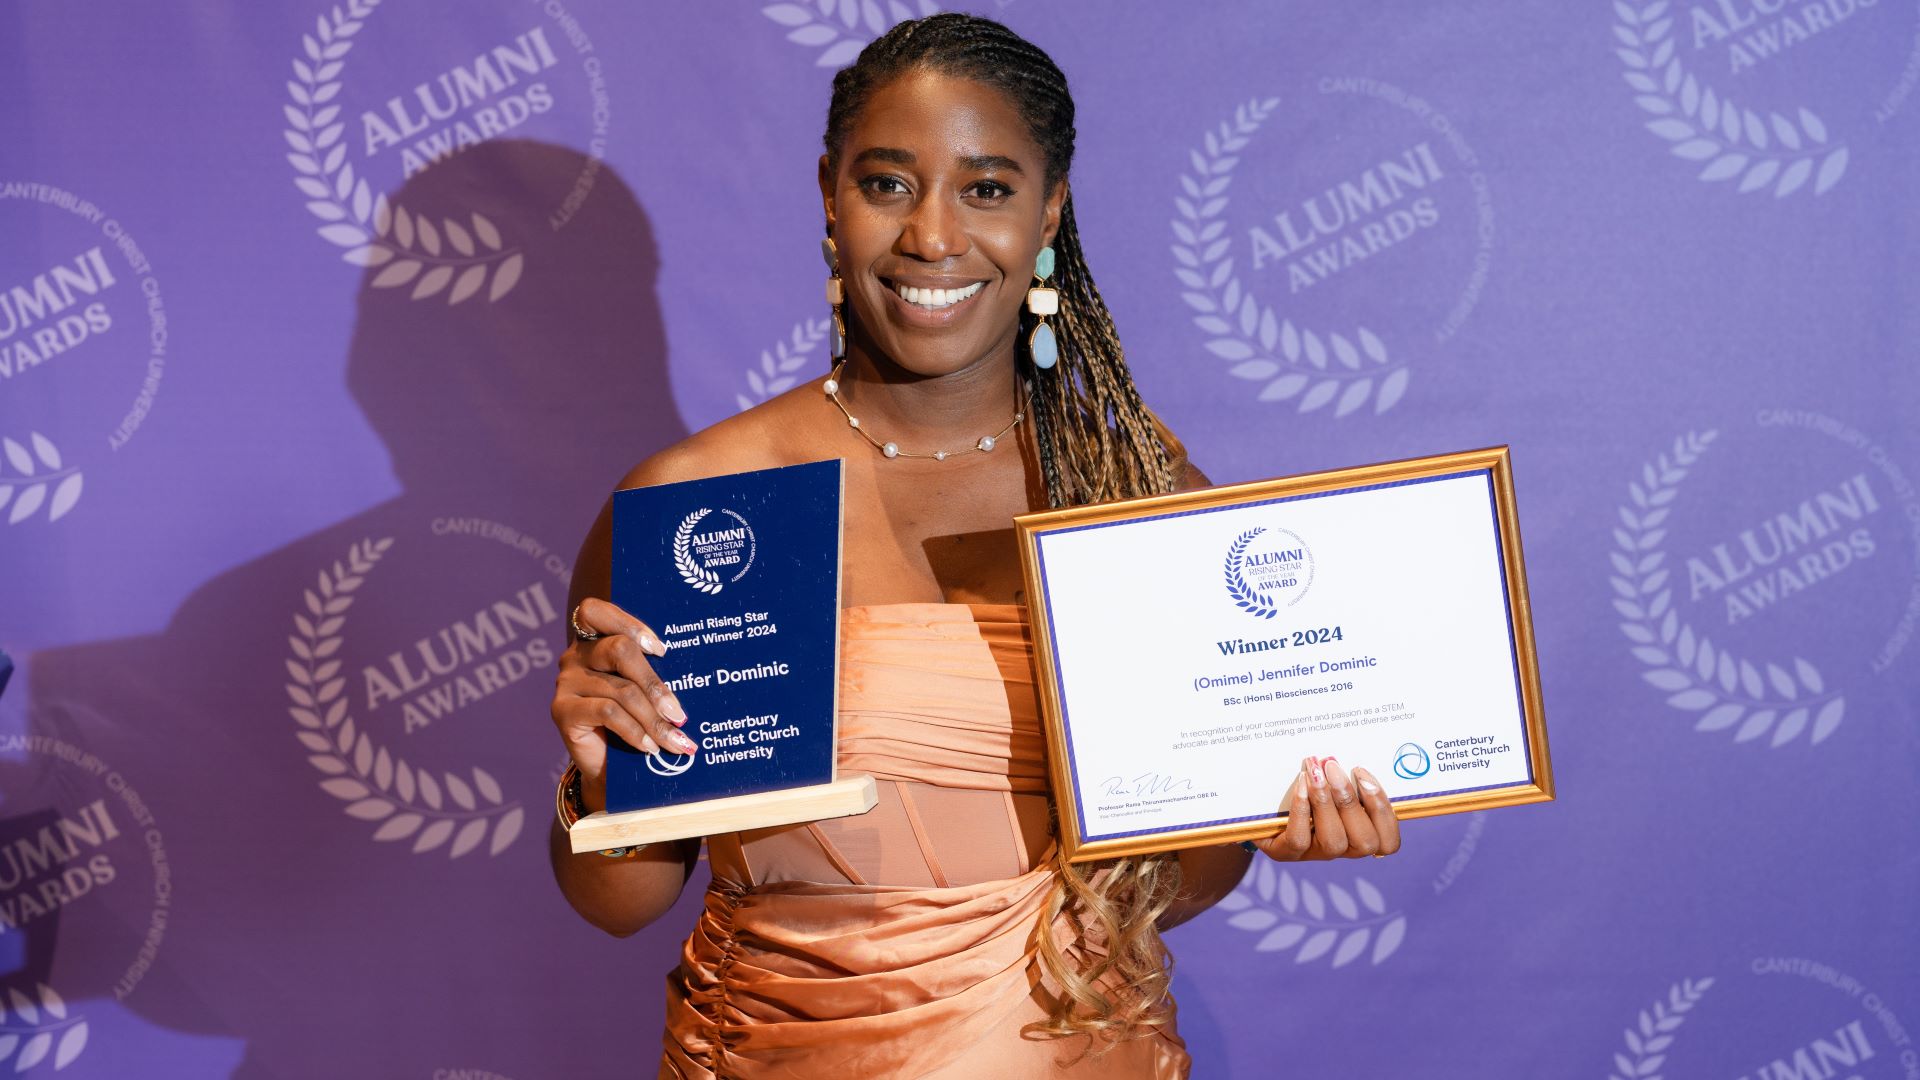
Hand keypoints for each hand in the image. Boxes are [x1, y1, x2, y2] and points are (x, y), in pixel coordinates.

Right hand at [550, 598, 697, 810]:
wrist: (606, 767)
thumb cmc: (632, 721)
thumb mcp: (641, 690)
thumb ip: (652, 673)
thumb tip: (693, 677)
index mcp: (594, 640)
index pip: (595, 611)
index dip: (628, 623)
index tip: (661, 650)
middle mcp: (575, 656)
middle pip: (619, 650)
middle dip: (655, 683)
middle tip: (679, 713)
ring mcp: (566, 682)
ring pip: (621, 691)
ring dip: (654, 719)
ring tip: (675, 740)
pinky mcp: (561, 711)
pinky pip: (608, 713)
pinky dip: (635, 731)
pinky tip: (650, 747)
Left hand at [1251, 756, 1400, 861]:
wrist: (1261, 804)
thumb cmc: (1305, 785)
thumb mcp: (1330, 780)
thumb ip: (1344, 773)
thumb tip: (1343, 753)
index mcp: (1360, 833)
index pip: (1388, 842)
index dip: (1383, 811)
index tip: (1362, 772)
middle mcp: (1342, 849)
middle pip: (1365, 842)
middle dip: (1351, 800)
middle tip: (1332, 766)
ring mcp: (1314, 854)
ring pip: (1334, 842)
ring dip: (1327, 803)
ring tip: (1315, 772)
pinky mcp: (1285, 853)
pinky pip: (1299, 839)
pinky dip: (1302, 809)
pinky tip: (1301, 784)